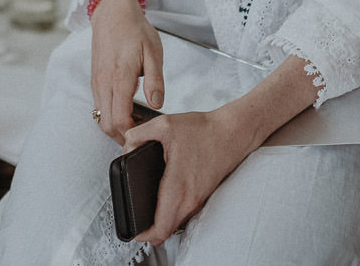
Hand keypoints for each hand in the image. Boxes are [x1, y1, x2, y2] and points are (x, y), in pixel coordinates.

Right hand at [89, 0, 164, 142]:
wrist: (112, 12)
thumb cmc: (134, 30)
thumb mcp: (153, 52)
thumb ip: (155, 81)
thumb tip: (157, 104)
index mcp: (119, 78)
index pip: (119, 119)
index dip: (132, 133)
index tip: (146, 134)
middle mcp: (103, 83)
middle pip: (106, 125)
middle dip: (122, 136)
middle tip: (141, 135)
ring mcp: (96, 82)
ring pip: (100, 117)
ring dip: (115, 127)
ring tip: (136, 124)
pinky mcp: (94, 80)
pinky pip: (98, 106)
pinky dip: (109, 115)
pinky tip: (126, 110)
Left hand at [126, 109, 246, 243]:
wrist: (233, 132)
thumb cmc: (204, 130)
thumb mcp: (164, 125)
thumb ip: (137, 135)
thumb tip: (126, 148)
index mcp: (177, 187)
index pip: (160, 228)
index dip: (143, 235)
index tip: (132, 231)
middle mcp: (190, 199)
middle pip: (167, 231)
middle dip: (149, 231)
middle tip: (135, 222)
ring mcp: (198, 199)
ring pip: (176, 223)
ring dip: (161, 222)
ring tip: (145, 211)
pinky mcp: (203, 195)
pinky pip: (184, 213)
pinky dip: (171, 212)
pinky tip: (162, 199)